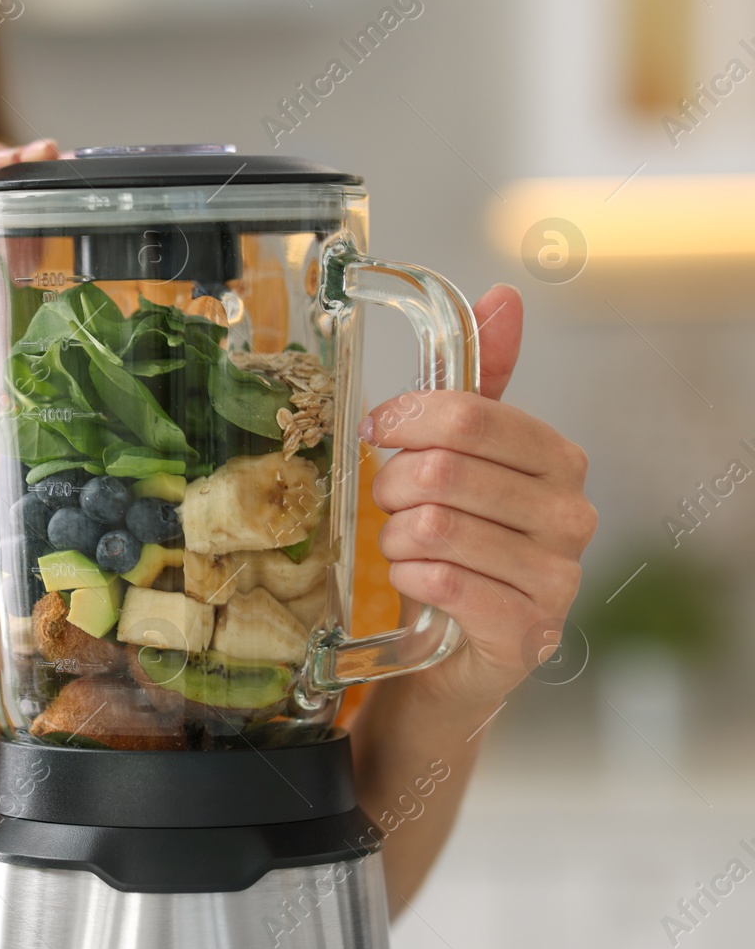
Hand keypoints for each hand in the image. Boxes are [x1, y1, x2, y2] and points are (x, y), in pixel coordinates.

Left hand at [363, 284, 596, 707]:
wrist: (454, 652)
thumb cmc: (456, 545)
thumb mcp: (463, 458)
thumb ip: (479, 384)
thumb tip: (505, 297)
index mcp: (557, 459)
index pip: (468, 415)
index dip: (405, 420)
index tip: (377, 432)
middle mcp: (571, 516)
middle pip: (442, 472)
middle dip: (391, 487)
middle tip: (387, 505)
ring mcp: (557, 579)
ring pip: (434, 529)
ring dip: (395, 539)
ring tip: (404, 548)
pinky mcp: (527, 633)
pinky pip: (442, 583)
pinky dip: (409, 580)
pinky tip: (416, 584)